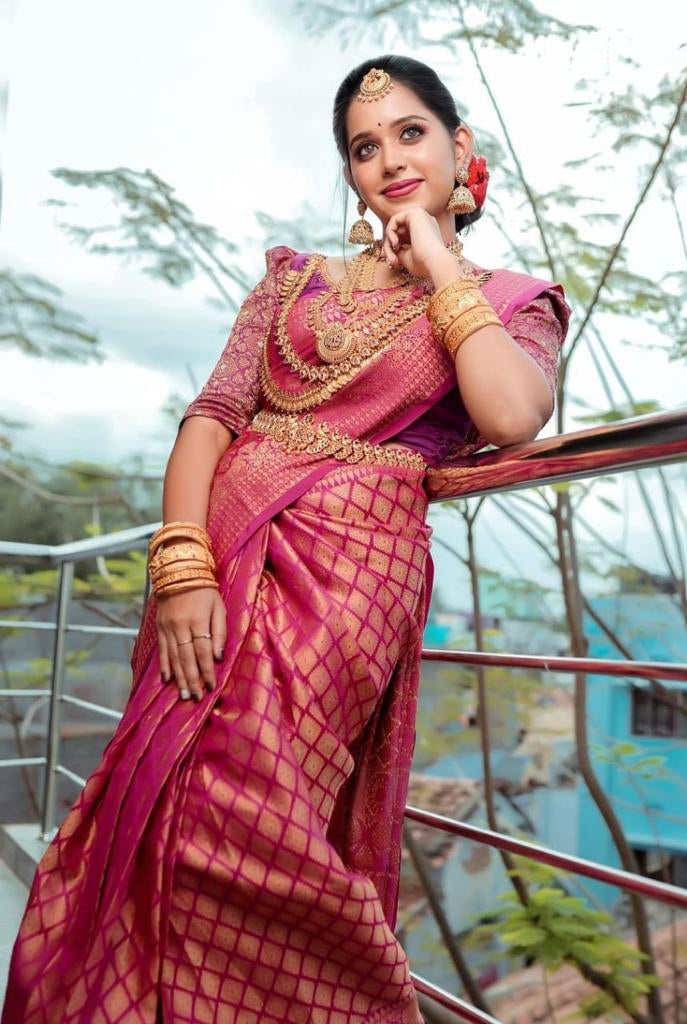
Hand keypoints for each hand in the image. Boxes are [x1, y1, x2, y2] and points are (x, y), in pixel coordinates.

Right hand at [156, 587, 226, 701]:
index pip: (203, 652)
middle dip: (193, 680)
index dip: (207, 671)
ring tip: (184, 694)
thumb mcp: (219, 607)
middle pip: (187, 658)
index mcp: (198, 621)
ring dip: (179, 678)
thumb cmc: (205, 591)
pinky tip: (167, 678)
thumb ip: (220, 631)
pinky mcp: (159, 627)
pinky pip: (162, 650)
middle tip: (196, 697)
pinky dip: (164, 665)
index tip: (211, 686)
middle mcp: (180, 626)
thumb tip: (218, 657)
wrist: (179, 572)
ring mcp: (167, 627)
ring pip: (173, 657)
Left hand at [381, 206, 453, 280]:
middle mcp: (425, 223)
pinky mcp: (416, 213)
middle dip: (389, 247)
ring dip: (389, 242)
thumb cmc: (424, 263)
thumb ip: (398, 250)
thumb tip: (388, 248)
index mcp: (426, 234)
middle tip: (389, 260)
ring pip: (396, 226)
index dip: (393, 248)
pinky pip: (394, 219)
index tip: (390, 261)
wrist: (435, 262)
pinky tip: (395, 243)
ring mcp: (421, 217)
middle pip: (398, 232)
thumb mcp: (407, 257)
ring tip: (392, 254)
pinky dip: (390, 232)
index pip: (404, 238)